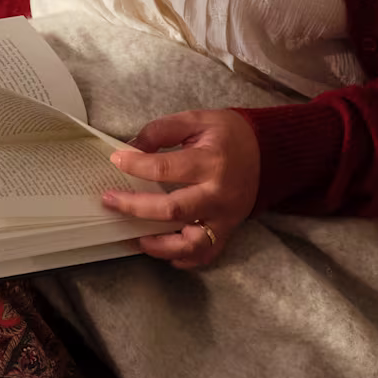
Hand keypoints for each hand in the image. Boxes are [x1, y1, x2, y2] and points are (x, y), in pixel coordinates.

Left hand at [103, 108, 258, 270]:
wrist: (267, 153)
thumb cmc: (228, 135)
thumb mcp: (197, 120)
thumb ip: (162, 130)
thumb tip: (131, 148)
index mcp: (212, 162)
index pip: (165, 169)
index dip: (135, 165)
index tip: (116, 161)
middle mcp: (219, 194)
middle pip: (172, 210)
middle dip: (135, 208)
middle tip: (109, 201)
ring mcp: (225, 218)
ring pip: (189, 243)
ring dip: (158, 245)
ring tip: (133, 236)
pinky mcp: (227, 232)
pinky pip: (204, 255)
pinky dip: (181, 258)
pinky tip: (161, 248)